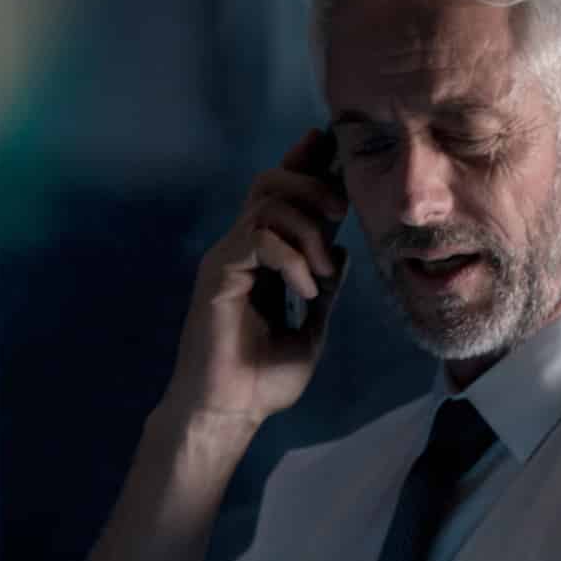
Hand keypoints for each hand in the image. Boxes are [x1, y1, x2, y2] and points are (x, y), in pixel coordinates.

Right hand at [161, 129, 350, 423]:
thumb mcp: (312, 328)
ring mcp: (227, 258)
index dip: (306, 167)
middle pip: (271, 180)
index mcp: (263, 257)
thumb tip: (340, 254)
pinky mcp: (219, 274)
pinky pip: (259, 238)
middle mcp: (241, 249)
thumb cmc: (263, 378)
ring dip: (309, 229)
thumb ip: (325, 289)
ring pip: (267, 202)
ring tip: (321, 271)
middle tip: (342, 211)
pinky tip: (304, 292)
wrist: (231, 412)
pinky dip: (292, 258)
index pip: (283, 198)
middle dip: (313, 183)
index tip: (334, 149)